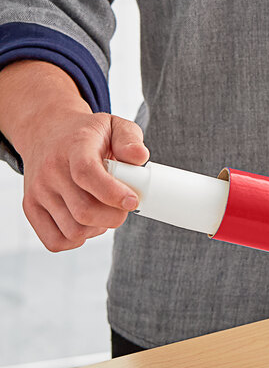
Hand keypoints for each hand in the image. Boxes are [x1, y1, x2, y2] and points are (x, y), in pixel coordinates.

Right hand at [19, 110, 148, 251]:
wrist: (47, 132)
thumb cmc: (88, 135)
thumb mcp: (114, 126)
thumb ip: (130, 138)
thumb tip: (139, 157)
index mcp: (74, 147)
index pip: (86, 173)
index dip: (113, 193)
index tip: (133, 201)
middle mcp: (51, 170)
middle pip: (84, 211)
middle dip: (114, 216)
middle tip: (123, 206)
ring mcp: (38, 191)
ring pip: (74, 230)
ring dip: (98, 228)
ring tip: (103, 210)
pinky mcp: (31, 207)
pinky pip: (56, 241)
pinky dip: (77, 238)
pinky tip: (86, 222)